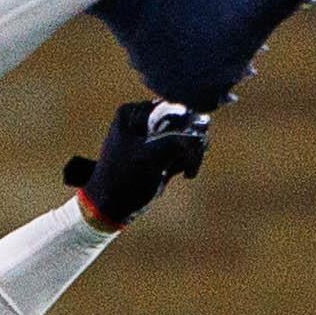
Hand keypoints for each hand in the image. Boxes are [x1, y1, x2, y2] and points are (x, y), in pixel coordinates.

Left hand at [66, 100, 211, 226]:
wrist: (111, 207)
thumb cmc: (122, 179)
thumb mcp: (150, 155)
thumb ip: (177, 138)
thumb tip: (204, 122)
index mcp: (134, 113)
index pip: (173, 107)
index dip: (187, 124)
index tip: (189, 145)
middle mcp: (144, 120)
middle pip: (184, 120)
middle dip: (191, 141)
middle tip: (189, 161)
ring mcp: (154, 136)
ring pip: (189, 136)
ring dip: (193, 153)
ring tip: (187, 170)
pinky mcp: (162, 152)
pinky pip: (187, 149)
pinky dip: (190, 160)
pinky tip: (184, 173)